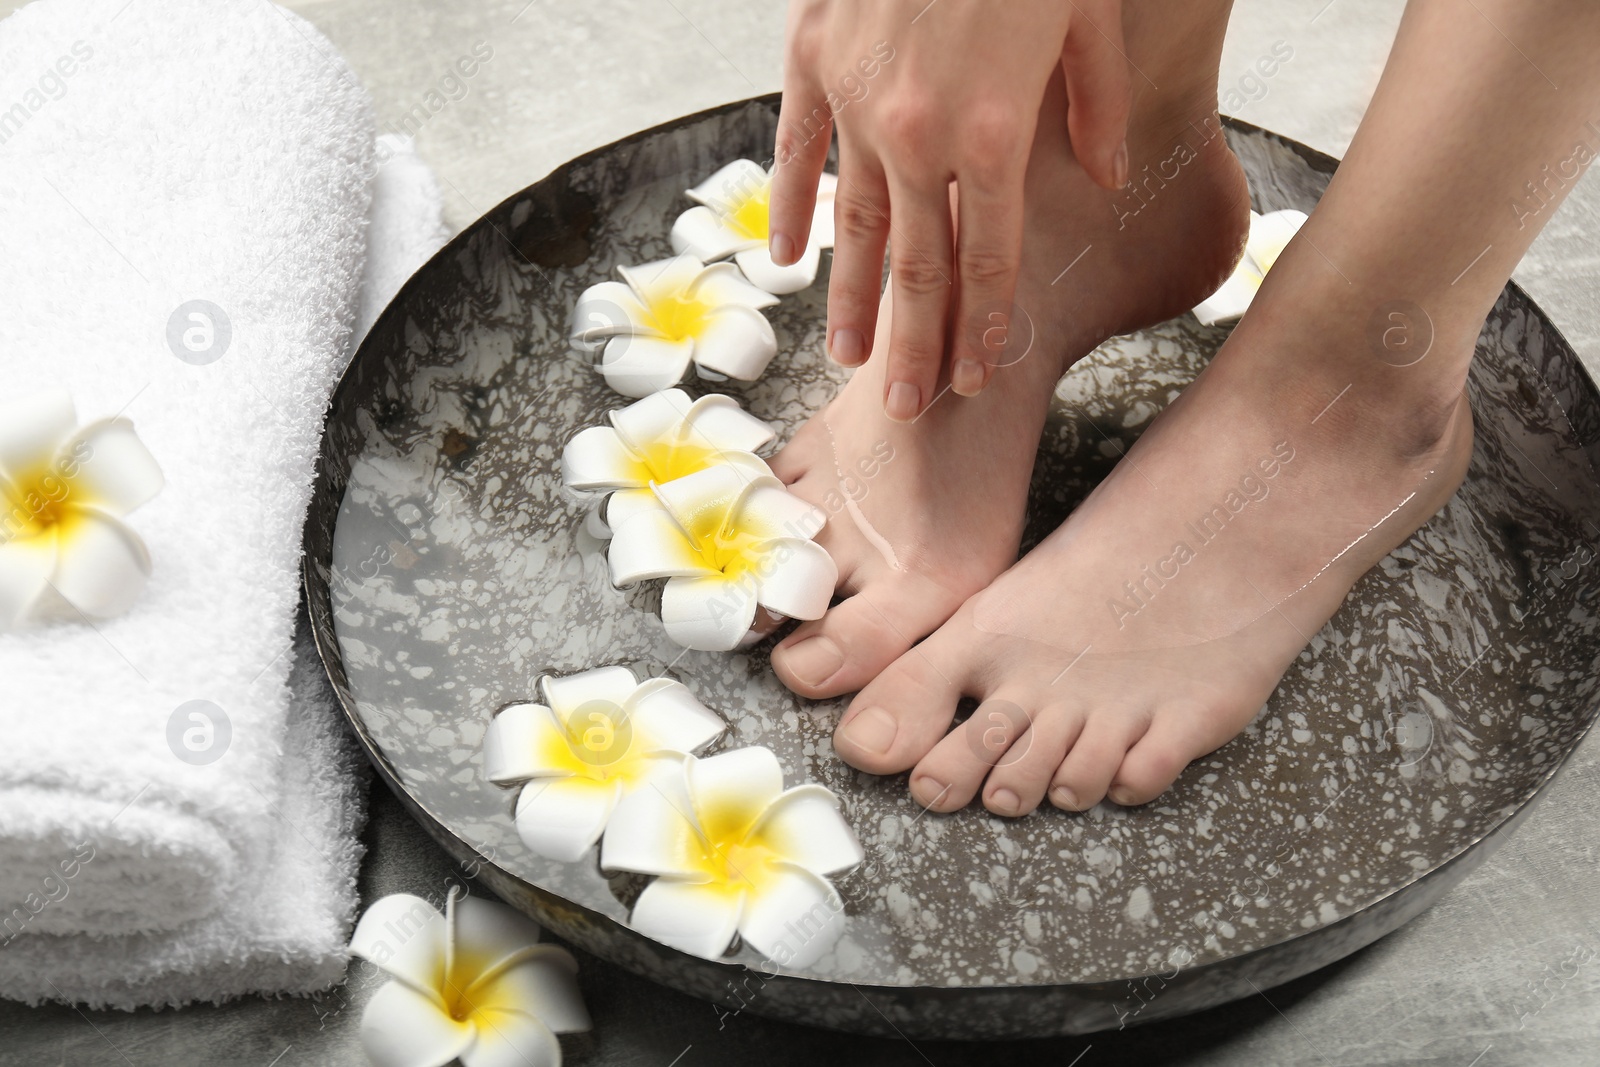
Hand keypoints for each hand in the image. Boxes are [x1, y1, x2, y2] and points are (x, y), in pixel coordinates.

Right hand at [770, 0, 1131, 419]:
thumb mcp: (1092, 16)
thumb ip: (1099, 107)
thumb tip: (1107, 181)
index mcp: (994, 131)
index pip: (986, 258)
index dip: (980, 326)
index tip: (970, 379)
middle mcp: (918, 132)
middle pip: (917, 265)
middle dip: (914, 345)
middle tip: (906, 410)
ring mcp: (855, 98)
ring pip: (853, 223)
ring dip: (853, 298)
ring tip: (849, 359)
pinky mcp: (811, 57)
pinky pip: (794, 152)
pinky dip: (789, 210)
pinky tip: (788, 264)